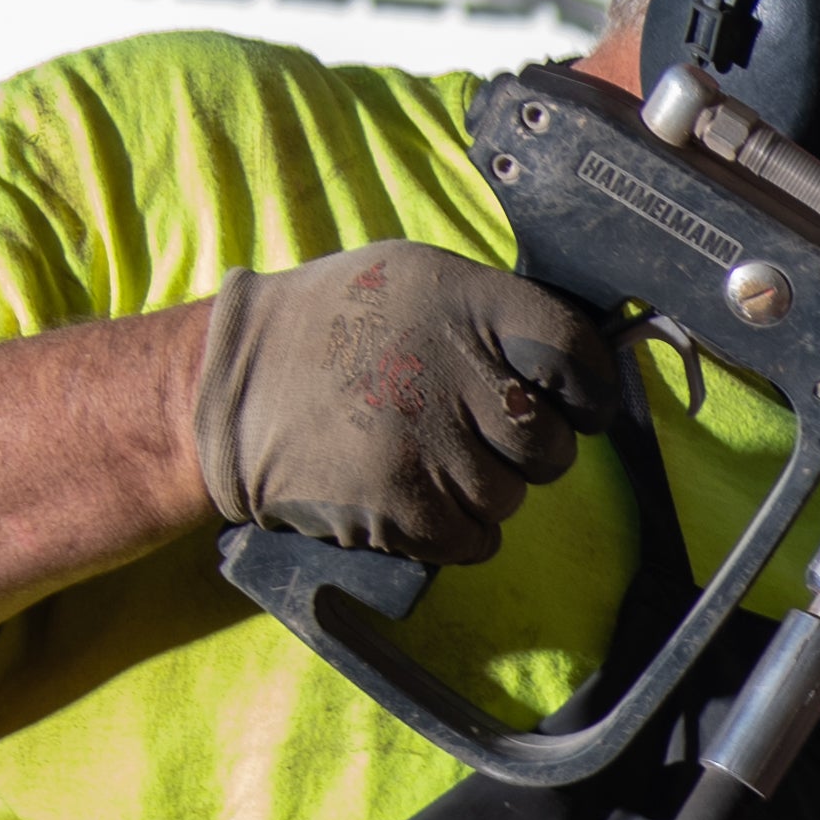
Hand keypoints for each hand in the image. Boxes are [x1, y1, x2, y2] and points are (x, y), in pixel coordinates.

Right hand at [182, 245, 612, 563]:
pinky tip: (415, 493)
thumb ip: (495, 313)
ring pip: (511, 497)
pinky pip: (474, 539)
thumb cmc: (336, 328)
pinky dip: (455, 529)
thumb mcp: (416, 280)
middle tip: (479, 433)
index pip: (576, 355)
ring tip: (426, 455)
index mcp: (467, 304)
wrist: (230, 387)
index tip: (578, 404)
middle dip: (528, 450)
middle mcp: (454, 372)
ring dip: (482, 489)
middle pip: (551, 443)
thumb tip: (573, 363)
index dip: (589, 389)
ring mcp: (428, 444)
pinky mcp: (402, 505)